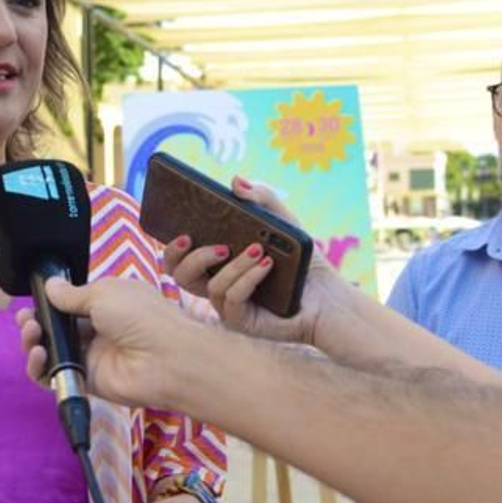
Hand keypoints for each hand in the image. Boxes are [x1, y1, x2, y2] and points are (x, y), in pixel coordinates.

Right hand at [17, 276, 206, 411]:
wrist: (167, 359)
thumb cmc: (140, 316)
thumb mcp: (103, 293)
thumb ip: (71, 294)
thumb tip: (49, 285)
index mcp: (106, 302)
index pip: (70, 302)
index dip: (50, 302)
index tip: (35, 298)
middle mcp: (97, 329)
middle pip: (57, 327)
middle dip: (36, 322)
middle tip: (26, 319)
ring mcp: (91, 356)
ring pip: (52, 351)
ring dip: (34, 342)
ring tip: (31, 334)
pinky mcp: (86, 381)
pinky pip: (55, 376)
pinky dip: (40, 367)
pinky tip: (39, 354)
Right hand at [162, 177, 346, 346]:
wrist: (329, 298)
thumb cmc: (302, 264)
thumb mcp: (283, 223)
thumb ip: (261, 199)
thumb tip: (234, 180)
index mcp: (216, 264)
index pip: (179, 258)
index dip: (172, 247)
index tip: (184, 230)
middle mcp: (215, 286)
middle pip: (179, 275)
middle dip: (193, 257)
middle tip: (216, 244)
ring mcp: (226, 306)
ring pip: (210, 286)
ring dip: (233, 265)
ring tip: (257, 249)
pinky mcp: (241, 322)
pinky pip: (232, 299)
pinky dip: (247, 278)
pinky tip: (266, 264)